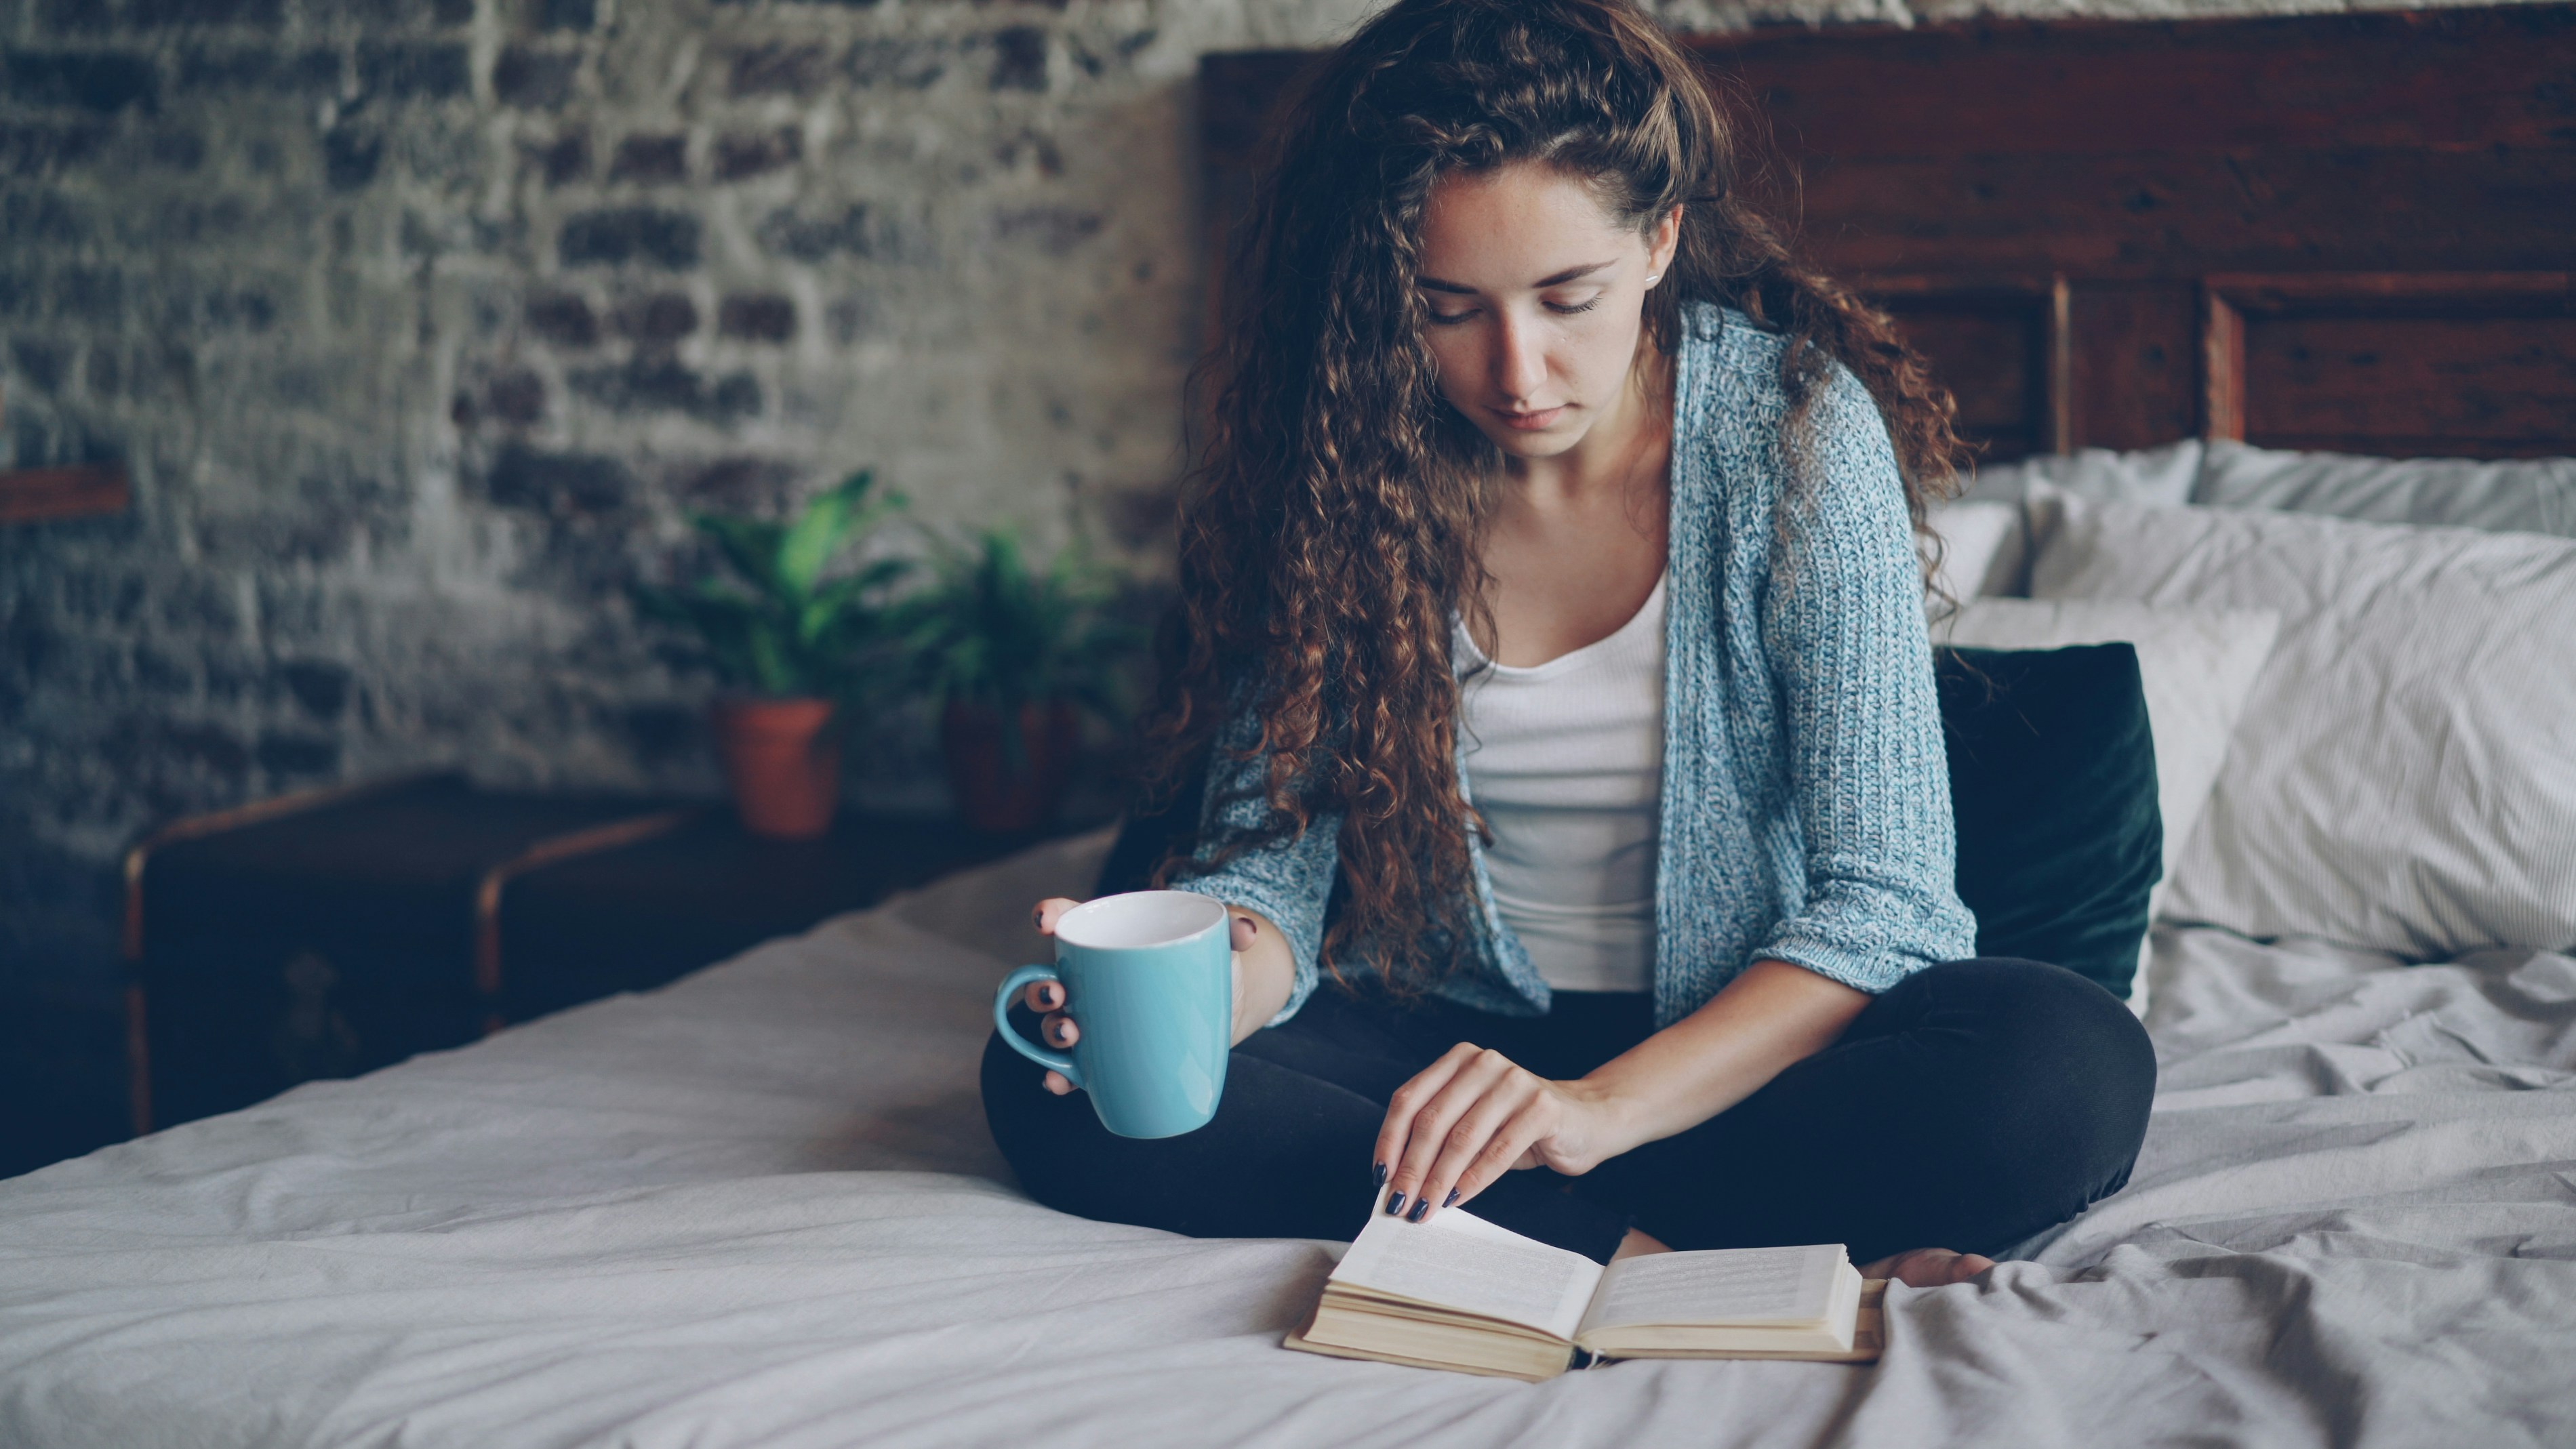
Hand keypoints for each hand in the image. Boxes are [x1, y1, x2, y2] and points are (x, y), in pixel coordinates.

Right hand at [1021, 896, 1267, 1095]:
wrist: (1220, 1006)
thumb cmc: (1208, 963)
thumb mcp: (1217, 943)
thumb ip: (1232, 932)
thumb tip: (1246, 932)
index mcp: (1111, 938)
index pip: (1071, 919)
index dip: (1051, 915)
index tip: (1044, 919)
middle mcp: (1091, 979)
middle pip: (1052, 980)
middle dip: (1042, 989)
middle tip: (1057, 994)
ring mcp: (1095, 1018)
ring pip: (1057, 1023)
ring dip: (1051, 1031)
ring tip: (1069, 1033)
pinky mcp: (1106, 1054)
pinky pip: (1073, 1067)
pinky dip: (1060, 1077)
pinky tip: (1059, 1083)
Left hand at [1373, 1043, 1631, 1222]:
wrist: (1588, 1121)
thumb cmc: (1521, 1127)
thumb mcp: (1474, 1124)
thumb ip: (1440, 1139)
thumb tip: (1397, 1182)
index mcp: (1458, 1060)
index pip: (1408, 1099)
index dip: (1389, 1141)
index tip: (1378, 1177)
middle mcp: (1484, 1063)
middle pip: (1432, 1120)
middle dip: (1411, 1168)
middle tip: (1399, 1204)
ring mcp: (1514, 1080)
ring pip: (1462, 1137)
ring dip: (1438, 1180)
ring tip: (1425, 1208)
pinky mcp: (1542, 1106)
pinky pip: (1499, 1149)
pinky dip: (1474, 1179)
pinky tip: (1459, 1199)